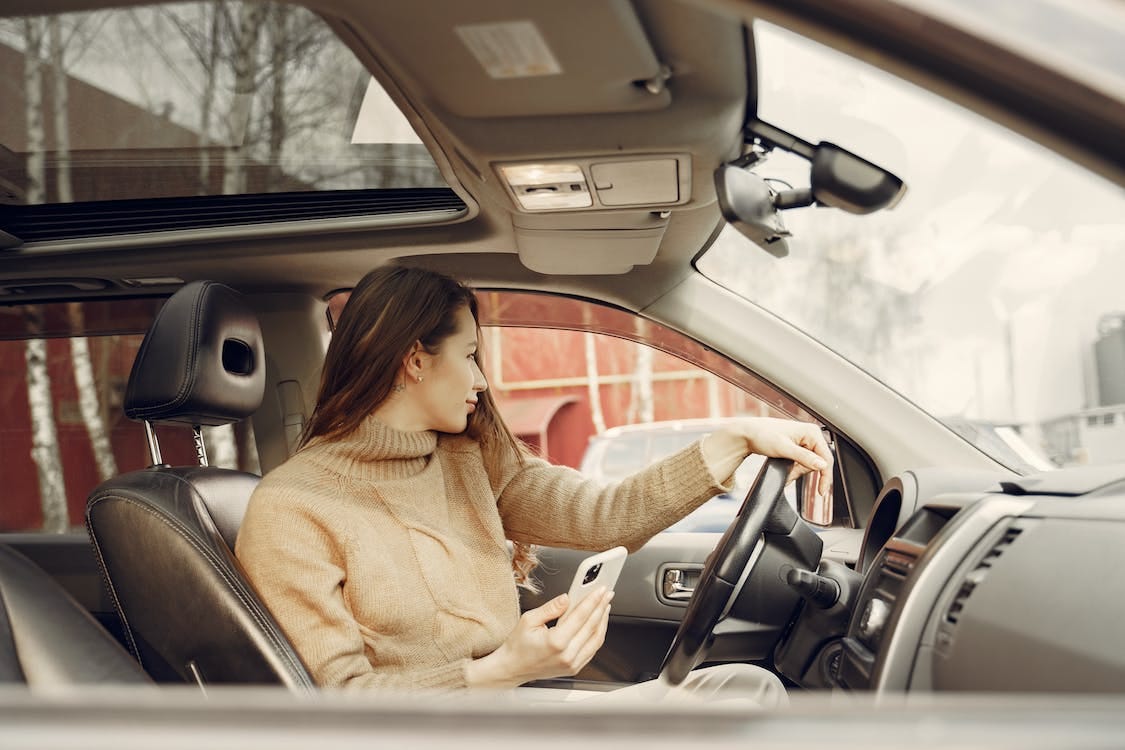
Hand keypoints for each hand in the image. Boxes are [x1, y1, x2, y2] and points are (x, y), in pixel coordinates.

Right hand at [465, 588, 612, 688]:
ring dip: (603, 621)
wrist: (512, 668)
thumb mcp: (529, 620)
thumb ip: (550, 608)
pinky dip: (597, 634)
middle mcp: (567, 655)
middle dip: (601, 607)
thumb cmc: (517, 646)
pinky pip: (592, 649)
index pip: (581, 616)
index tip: (600, 589)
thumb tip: (566, 598)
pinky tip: (598, 623)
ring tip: (604, 606)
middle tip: (607, 593)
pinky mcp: (574, 668)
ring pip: (596, 639)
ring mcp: (572, 664)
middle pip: (591, 627)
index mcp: (556, 642)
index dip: (593, 600)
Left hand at [703, 417, 832, 498]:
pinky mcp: (798, 447)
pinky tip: (785, 469)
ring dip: (796, 472)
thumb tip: (822, 465)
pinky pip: (801, 463)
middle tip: (789, 475)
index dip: (825, 476)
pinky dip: (793, 469)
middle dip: (802, 472)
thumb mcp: (784, 448)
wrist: (748, 434)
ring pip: (808, 465)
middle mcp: (811, 435)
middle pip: (817, 463)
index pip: (826, 458)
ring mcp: (805, 441)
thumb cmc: (763, 435)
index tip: (821, 492)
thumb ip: (804, 458)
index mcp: (812, 432)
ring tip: (784, 470)